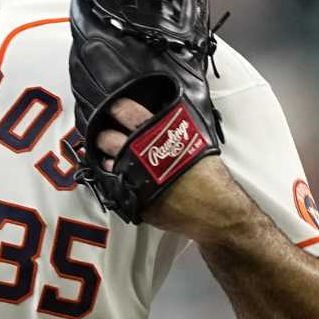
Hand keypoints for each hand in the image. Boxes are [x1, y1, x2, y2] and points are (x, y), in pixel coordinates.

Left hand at [94, 97, 245, 239]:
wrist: (214, 210)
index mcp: (157, 136)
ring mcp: (134, 179)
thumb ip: (175, 131)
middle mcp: (140, 155)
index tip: (114, 107)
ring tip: (111, 159)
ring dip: (107, 160)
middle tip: (105, 136)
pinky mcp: (133, 200)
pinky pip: (116, 188)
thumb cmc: (211, 177)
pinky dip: (116, 183)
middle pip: (109, 139)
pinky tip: (121, 180)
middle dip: (103, 137)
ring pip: (108, 164)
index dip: (118, 108)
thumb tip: (166, 123)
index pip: (129, 112)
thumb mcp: (197, 142)